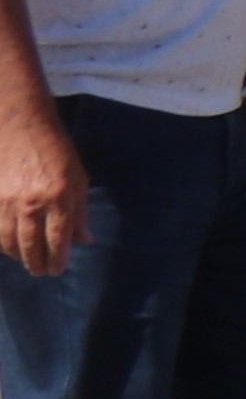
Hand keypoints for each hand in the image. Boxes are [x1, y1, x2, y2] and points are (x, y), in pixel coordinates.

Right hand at [0, 95, 85, 279]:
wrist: (20, 127)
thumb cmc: (56, 151)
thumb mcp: (78, 177)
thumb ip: (80, 211)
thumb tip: (84, 240)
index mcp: (59, 196)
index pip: (58, 238)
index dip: (58, 258)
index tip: (58, 270)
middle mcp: (31, 202)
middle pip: (31, 244)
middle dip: (37, 263)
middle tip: (42, 272)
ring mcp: (6, 201)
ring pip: (8, 241)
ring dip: (18, 256)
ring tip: (27, 262)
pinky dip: (1, 242)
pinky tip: (8, 247)